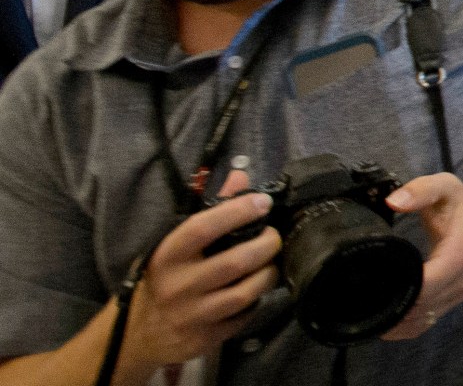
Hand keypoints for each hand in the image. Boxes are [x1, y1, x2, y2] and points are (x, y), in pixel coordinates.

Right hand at [118, 171, 280, 374]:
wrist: (135, 334)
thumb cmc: (160, 279)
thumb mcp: (173, 245)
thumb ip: (209, 211)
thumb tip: (241, 177)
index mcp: (167, 256)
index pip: (202, 229)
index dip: (237, 212)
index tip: (263, 202)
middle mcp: (178, 286)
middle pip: (235, 262)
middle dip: (266, 245)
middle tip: (274, 236)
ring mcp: (192, 315)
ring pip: (245, 292)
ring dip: (268, 274)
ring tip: (271, 263)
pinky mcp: (205, 338)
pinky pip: (244, 317)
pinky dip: (257, 301)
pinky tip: (255, 291)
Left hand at [383, 173, 462, 339]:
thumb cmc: (461, 204)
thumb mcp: (444, 186)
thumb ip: (420, 190)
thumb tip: (392, 202)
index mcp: (459, 255)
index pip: (426, 286)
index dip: (400, 290)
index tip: (370, 285)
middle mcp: (462, 280)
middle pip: (421, 307)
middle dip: (391, 308)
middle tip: (357, 300)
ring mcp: (458, 294)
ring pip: (422, 319)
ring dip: (396, 321)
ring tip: (367, 313)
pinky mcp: (453, 302)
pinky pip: (427, 323)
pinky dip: (405, 327)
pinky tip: (386, 322)